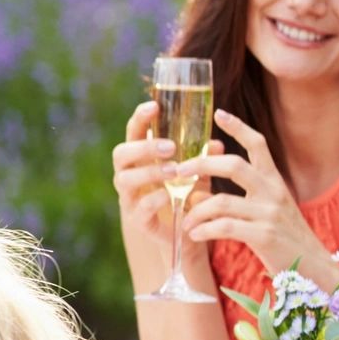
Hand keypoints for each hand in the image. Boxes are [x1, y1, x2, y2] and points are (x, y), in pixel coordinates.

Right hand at [111, 100, 206, 289]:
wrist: (191, 233)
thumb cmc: (191, 194)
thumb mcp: (200, 170)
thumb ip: (204, 157)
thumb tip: (217, 144)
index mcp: (141, 158)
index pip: (133, 132)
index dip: (140, 118)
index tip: (154, 106)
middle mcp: (129, 175)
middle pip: (121, 154)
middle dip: (143, 148)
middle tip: (171, 147)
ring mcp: (130, 198)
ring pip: (125, 180)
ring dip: (149, 172)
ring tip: (174, 171)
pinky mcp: (138, 221)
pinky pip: (140, 207)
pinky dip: (155, 199)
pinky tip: (170, 194)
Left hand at [178, 111, 338, 288]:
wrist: (313, 269)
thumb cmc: (284, 239)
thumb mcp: (266, 211)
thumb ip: (238, 198)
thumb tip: (197, 192)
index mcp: (274, 181)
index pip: (258, 144)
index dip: (239, 127)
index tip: (219, 113)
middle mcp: (274, 192)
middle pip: (234, 165)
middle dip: (201, 165)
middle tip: (178, 170)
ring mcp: (269, 213)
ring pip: (222, 201)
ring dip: (195, 210)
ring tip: (184, 221)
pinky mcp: (264, 236)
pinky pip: (224, 227)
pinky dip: (203, 230)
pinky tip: (194, 235)